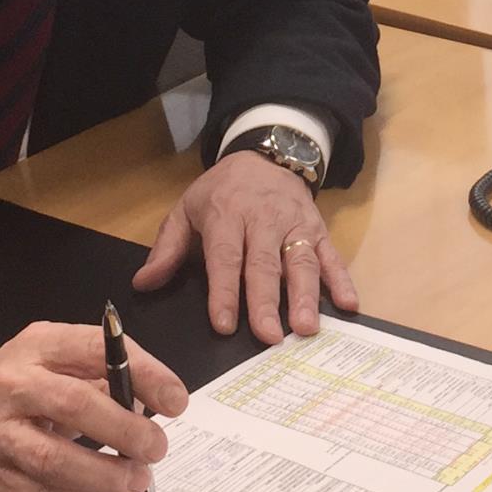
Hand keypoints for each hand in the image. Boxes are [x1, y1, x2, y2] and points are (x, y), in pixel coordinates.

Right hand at [0, 321, 186, 491]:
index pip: (93, 350)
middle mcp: (10, 386)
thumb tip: (153, 400)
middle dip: (124, 430)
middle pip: (73, 406)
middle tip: (155, 447)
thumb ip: (100, 372)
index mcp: (36, 347)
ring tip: (134, 478)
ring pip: (53, 461)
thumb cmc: (19, 380)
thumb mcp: (54, 357)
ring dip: (104, 475)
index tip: (175, 399)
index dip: (141, 373)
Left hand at [131, 151, 358, 342]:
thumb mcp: (187, 209)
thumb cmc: (221, 191)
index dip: (224, 291)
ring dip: (306, 295)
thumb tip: (144, 283)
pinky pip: (331, 255)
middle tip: (268, 337)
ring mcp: (294, 224)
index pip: (225, 256)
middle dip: (266, 301)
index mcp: (227, 214)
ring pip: (300, 261)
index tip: (224, 324)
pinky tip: (348, 304)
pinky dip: (342, 279)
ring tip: (306, 328)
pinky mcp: (317, 229)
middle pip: (264, 263)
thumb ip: (167, 248)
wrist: (264, 155)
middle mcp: (263, 219)